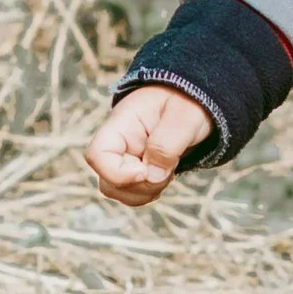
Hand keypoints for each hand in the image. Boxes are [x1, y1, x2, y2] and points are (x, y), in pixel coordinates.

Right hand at [85, 85, 210, 206]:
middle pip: (108, 182)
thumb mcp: (184, 116)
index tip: (146, 171)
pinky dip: (150, 192)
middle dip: (140, 186)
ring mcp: (126, 158)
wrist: (196, 100)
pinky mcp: (137, 169)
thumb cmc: (188, 102)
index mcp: (122, 124)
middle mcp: (118, 144)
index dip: (117, 173)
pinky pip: (133, 193)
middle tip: (168, 171)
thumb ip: (166, 144)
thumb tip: (151, 176)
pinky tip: (166, 175)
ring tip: (169, 171)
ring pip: (119, 191)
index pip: (97, 155)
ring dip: (146, 191)